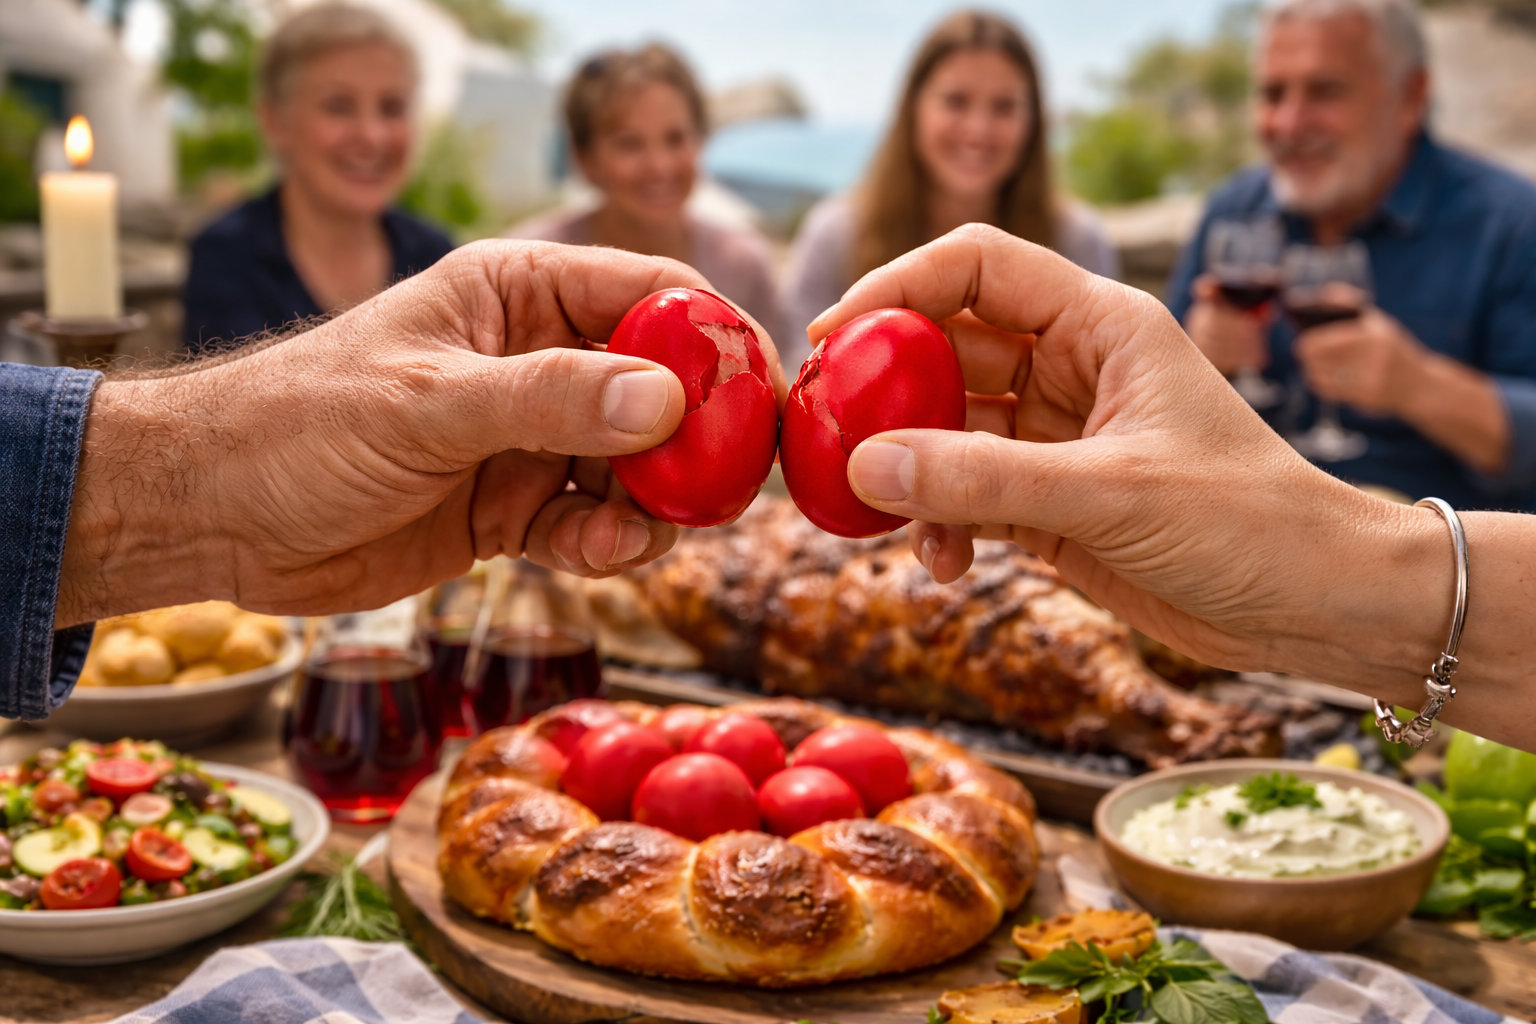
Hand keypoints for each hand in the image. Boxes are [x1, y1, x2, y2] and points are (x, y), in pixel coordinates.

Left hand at [60, 240, 785, 624]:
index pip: (649, 295)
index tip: (767, 392)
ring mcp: (529, 438)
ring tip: (639, 535)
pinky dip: (610, 545)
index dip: (718, 336)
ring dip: (655, 505)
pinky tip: (597, 559)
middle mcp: (536, 360)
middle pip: (662, 388)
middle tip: (729, 486)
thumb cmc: (299, 425)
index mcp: (518, 295)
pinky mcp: (514, 508)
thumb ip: (550, 400)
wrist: (216, 518)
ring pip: (638, 466)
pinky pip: (594, 524)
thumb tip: (670, 400)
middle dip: (700, 439)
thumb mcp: (429, 405)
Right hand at [811, 224, 1434, 676]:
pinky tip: (943, 564)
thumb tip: (865, 467)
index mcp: (1100, 324)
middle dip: (885, 392)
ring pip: (946, 432)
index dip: (897, 287)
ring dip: (909, 474)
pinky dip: (940, 526)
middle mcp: (1070, 370)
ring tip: (888, 522)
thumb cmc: (1249, 520)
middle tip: (826, 434)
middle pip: (946, 350)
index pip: (977, 268)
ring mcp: (1055, 438)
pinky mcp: (1050, 503)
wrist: (1314, 605)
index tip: (834, 336)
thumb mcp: (1113, 492)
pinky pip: (965, 497)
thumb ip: (984, 480)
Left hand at [1293, 305, 1426, 415]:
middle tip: (1306, 356)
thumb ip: (1351, 305)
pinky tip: (1324, 380)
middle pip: (1319, 361)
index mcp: (1373, 335)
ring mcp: (1370, 380)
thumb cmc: (1394, 349)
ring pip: (1322, 378)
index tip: (1301, 343)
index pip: (1325, 341)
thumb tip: (1323, 293)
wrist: (1421, 385)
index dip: (1307, 343)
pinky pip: (1331, 394)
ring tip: (1313, 367)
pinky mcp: (1366, 399)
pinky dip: (1322, 387)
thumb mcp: (1380, 322)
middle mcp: (1373, 358)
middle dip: (1309, 358)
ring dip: (1313, 373)